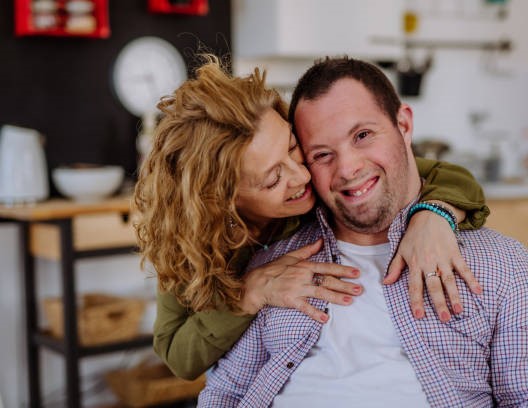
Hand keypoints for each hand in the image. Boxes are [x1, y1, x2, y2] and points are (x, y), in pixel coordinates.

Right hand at [240, 239, 360, 322]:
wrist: (257, 283)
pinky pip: (305, 307)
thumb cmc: (274, 270)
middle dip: (345, 285)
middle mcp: (303, 276)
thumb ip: (308, 250)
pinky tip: (325, 318)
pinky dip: (315, 313)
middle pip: (327, 281)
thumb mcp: (291, 256)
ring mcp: (297, 288)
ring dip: (336, 297)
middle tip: (359, 289)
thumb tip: (321, 241)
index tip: (356, 272)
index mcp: (305, 266)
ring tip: (349, 301)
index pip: (327, 267)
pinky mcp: (291, 300)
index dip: (342, 270)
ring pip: (320, 293)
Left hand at [384, 208, 481, 321]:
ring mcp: (443, 258)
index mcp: (415, 264)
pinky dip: (471, 279)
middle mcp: (429, 263)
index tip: (419, 315)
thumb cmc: (413, 236)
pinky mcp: (455, 253)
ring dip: (455, 296)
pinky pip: (464, 268)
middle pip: (434, 286)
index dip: (416, 301)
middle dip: (439, 303)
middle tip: (444, 318)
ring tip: (458, 311)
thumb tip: (386, 283)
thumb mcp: (401, 251)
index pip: (415, 287)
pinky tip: (478, 291)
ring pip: (450, 280)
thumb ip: (395, 268)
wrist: (429, 217)